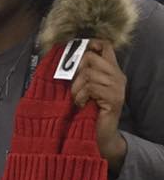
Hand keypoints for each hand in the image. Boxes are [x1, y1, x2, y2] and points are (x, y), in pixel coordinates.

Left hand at [70, 39, 127, 171]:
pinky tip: (82, 105)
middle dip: (76, 71)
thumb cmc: (86, 112)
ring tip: (77, 99)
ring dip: (76, 88)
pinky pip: (91, 87)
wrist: (99, 136)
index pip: (105, 46)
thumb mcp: (82, 88)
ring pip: (89, 74)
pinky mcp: (114, 98)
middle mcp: (117, 76)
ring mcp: (117, 87)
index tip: (75, 53)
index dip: (89, 44)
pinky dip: (81, 96)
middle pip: (91, 57)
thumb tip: (62, 55)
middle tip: (73, 87)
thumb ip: (79, 72)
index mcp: (111, 71)